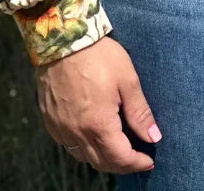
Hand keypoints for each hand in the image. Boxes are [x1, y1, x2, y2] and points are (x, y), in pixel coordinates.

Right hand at [34, 35, 161, 174]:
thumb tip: (153, 137)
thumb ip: (140, 112)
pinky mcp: (50, 119)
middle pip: (101, 163)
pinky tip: (93, 135)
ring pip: (83, 156)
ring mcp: (60, 127)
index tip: (149, 160)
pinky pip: (68, 144)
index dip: (137, 163)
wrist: (61, 38)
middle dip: (121, 165)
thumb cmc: (98, 55)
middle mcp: (77, 132)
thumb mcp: (127, 79)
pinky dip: (83, 147)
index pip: (120, 158)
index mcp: (98, 124)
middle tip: (136, 157)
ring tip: (117, 148)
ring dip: (102, 158)